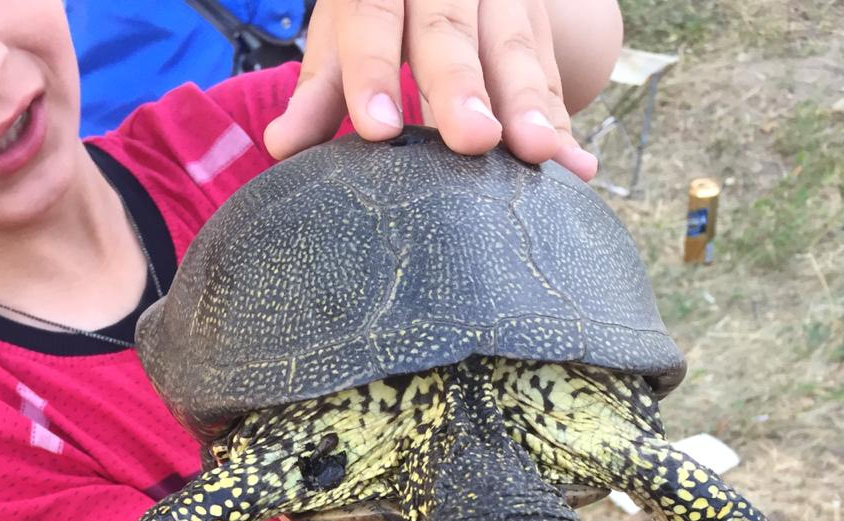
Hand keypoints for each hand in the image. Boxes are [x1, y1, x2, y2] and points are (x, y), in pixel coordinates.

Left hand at [264, 0, 619, 178]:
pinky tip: (578, 167)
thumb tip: (281, 145)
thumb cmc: (381, 12)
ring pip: (516, 48)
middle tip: (473, 139)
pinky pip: (556, 79)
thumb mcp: (345, 33)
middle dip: (463, 87)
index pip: (374, 17)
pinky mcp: (540, 27)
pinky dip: (565, 124)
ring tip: (539, 153)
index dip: (375, 72)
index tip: (378, 129)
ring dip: (530, 104)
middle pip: (451, 31)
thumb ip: (320, 89)